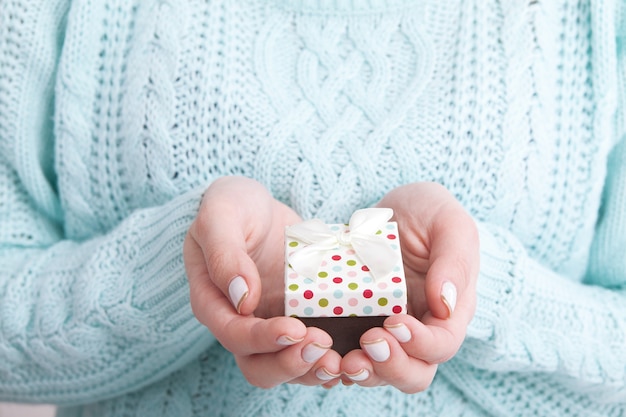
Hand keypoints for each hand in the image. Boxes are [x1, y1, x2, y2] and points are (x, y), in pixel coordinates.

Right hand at [184, 176, 341, 387]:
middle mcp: (240, 322)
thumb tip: (242, 299)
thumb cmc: (234, 206)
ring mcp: (270, 324)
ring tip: (341, 360)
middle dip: (290, 365)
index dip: (262, 340)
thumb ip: (224, 253)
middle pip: (257, 366)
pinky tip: (354, 353)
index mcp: (213, 301)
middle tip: (323, 347)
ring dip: (312, 370)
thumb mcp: (221, 214)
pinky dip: (329, 358)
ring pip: (286, 366)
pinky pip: (310, 350)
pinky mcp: (297, 319)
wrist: (259, 207)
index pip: (232, 334)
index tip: (294, 329)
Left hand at [340, 182, 478, 392]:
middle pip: (414, 373)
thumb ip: (455, 261)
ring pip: (380, 371)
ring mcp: (386, 330)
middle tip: (366, 343)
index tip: (395, 323)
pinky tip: (320, 347)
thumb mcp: (448, 223)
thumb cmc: (428, 212)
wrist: (394, 208)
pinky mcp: (357, 323)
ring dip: (362, 372)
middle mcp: (420, 329)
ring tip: (341, 359)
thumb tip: (446, 305)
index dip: (421, 344)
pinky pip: (350, 353)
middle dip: (391, 367)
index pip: (442, 346)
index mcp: (448, 311)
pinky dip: (337, 359)